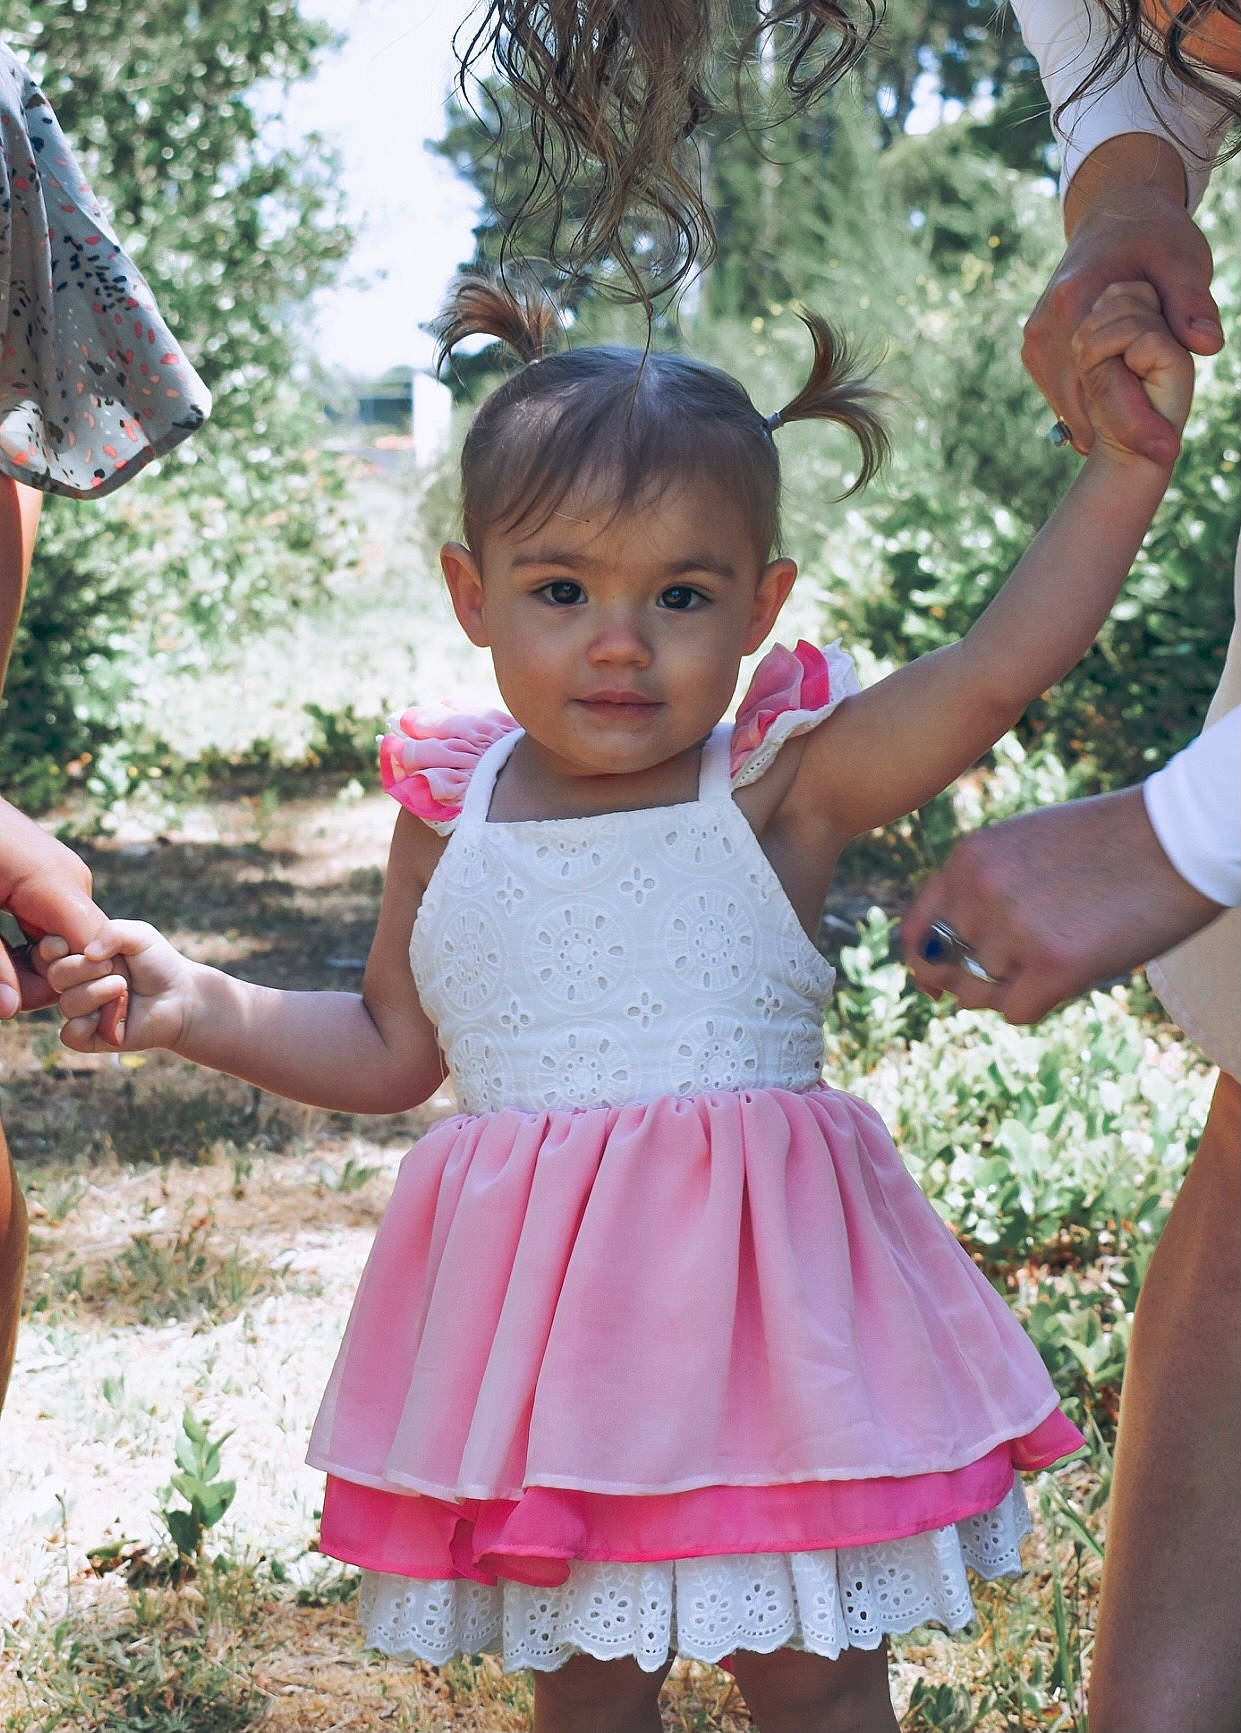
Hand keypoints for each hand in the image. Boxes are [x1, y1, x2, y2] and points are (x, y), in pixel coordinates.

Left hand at [0, 799, 107, 1018]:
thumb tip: (10, 1009)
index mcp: (59, 888)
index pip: (91, 951)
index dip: (86, 991)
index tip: (80, 1025)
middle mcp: (72, 880)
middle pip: (77, 948)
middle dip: (48, 981)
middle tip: (9, 998)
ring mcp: (64, 874)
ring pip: (63, 935)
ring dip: (35, 963)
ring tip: (5, 976)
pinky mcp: (50, 873)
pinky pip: (53, 917)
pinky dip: (32, 942)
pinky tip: (6, 953)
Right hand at [38, 919, 195, 1053]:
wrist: (180, 997)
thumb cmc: (158, 964)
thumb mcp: (140, 936)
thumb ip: (113, 932)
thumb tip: (88, 953)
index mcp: (80, 957)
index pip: (47, 953)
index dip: (50, 949)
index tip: (64, 945)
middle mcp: (76, 984)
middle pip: (55, 976)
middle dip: (83, 969)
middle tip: (114, 968)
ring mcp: (82, 1011)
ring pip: (68, 1003)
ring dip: (97, 993)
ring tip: (123, 989)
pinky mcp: (91, 1037)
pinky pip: (69, 1035)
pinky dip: (84, 1026)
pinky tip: (106, 1018)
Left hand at [902, 787, 1222, 1024]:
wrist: (1181, 837)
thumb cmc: (1112, 842)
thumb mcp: (1026, 844)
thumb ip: (981, 888)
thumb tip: (941, 960)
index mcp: (969, 859)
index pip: (916, 929)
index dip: (923, 963)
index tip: (935, 982)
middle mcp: (979, 891)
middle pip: (951, 969)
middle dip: (981, 977)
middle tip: (1028, 963)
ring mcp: (1013, 928)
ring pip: (983, 994)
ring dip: (1017, 988)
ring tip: (1065, 952)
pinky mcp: (1052, 964)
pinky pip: (1016, 1011)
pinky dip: (1040, 1002)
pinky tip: (1073, 972)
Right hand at [1022, 136, 1220, 463]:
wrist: (1111, 212)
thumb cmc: (1151, 235)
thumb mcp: (1182, 260)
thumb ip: (1192, 305)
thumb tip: (1208, 345)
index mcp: (1073, 303)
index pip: (1102, 382)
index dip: (1136, 423)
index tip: (1167, 452)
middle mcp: (1044, 329)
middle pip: (1080, 405)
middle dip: (1120, 433)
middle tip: (1163, 458)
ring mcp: (1034, 342)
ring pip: (1068, 406)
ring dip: (1102, 422)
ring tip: (1145, 434)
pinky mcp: (1033, 351)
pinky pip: (1062, 395)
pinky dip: (1089, 408)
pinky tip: (1117, 412)